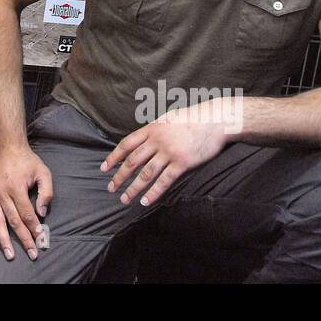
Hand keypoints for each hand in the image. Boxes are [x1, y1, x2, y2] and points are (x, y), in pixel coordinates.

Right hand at [0, 146, 53, 261]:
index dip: (34, 227)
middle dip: (23, 238)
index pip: (26, 213)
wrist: (8, 149)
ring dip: (4, 239)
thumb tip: (42, 212)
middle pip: (13, 220)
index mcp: (16, 187)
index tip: (41, 240)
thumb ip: (45, 192)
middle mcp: (1, 192)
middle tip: (32, 253)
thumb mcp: (43, 173)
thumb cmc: (28, 162)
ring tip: (10, 255)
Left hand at [101, 97, 237, 206]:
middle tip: (111, 188)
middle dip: (120, 176)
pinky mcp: (182, 163)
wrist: (215, 120)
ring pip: (146, 173)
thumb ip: (155, 130)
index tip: (104, 169)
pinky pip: (164, 181)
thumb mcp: (168, 119)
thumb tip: (143, 139)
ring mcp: (169, 152)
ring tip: (125, 199)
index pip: (126, 145)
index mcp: (151, 129)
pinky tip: (145, 202)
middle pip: (133, 161)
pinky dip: (153, 193)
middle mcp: (157, 140)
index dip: (114, 158)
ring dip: (133, 188)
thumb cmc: (193, 119)